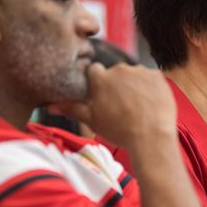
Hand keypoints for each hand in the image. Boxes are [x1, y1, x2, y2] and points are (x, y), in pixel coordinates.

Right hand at [49, 63, 176, 149]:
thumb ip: (72, 108)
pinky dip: (150, 87)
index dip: (98, 83)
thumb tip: (50, 105)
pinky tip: (150, 103)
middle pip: (116, 72)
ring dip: (134, 85)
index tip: (103, 94)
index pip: (95, 71)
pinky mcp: (156, 75)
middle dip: (117, 84)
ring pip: (134, 75)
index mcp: (100, 78)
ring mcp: (140, 71)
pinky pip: (150, 77)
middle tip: (122, 105)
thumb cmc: (119, 131)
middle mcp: (119, 69)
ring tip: (137, 106)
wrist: (151, 137)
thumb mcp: (92, 120)